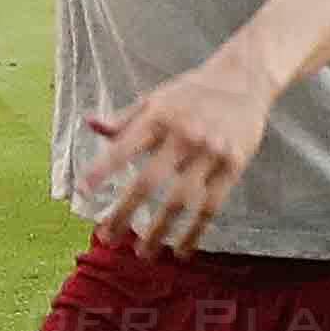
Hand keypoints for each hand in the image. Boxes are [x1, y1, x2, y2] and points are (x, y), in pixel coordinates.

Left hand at [72, 47, 283, 255]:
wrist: (246, 77)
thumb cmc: (194, 91)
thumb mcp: (156, 97)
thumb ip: (124, 118)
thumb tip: (90, 125)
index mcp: (159, 117)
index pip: (124, 147)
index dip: (102, 170)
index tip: (83, 192)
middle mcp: (184, 135)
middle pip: (148, 182)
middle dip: (125, 212)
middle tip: (107, 237)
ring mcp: (211, 151)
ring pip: (181, 200)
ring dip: (160, 230)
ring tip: (143, 253)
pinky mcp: (234, 164)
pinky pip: (212, 205)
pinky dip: (196, 230)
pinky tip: (183, 249)